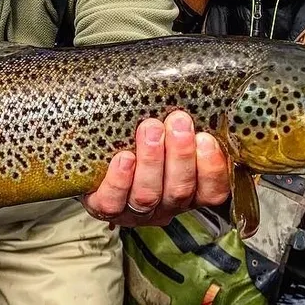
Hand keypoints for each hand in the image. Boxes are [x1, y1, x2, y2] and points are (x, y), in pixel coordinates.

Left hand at [82, 110, 228, 226]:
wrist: (91, 160)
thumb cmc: (139, 138)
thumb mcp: (168, 131)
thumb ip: (182, 123)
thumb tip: (195, 94)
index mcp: (189, 189)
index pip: (213, 191)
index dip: (212, 169)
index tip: (206, 138)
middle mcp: (165, 204)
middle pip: (180, 191)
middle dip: (180, 155)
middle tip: (178, 121)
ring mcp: (135, 210)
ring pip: (148, 195)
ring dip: (151, 160)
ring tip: (150, 129)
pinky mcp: (104, 207)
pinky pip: (112, 202)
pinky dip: (120, 180)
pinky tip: (124, 158)